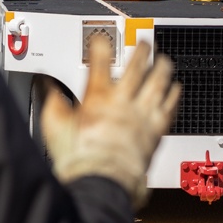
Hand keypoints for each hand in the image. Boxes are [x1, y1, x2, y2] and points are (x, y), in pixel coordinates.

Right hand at [42, 38, 179, 208]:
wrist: (102, 182)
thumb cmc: (80, 158)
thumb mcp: (54, 125)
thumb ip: (53, 101)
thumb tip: (47, 87)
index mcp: (98, 96)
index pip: (100, 61)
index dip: (101, 45)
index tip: (101, 40)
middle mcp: (123, 101)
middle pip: (137, 66)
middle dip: (141, 50)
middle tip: (144, 42)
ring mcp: (142, 115)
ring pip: (158, 82)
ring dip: (162, 67)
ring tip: (164, 59)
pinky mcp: (155, 131)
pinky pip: (169, 106)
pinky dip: (173, 94)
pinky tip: (175, 88)